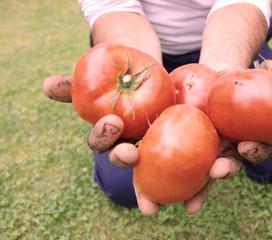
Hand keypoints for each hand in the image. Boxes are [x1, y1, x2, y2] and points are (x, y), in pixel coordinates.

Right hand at [42, 75, 271, 215]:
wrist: (174, 83)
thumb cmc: (138, 85)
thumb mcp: (113, 79)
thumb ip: (82, 85)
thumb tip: (46, 87)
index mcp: (123, 139)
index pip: (108, 144)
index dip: (107, 138)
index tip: (112, 123)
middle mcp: (146, 154)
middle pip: (138, 166)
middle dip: (134, 168)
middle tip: (134, 156)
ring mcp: (174, 156)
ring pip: (175, 175)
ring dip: (183, 183)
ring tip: (190, 193)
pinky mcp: (202, 151)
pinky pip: (210, 163)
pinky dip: (216, 169)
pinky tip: (221, 170)